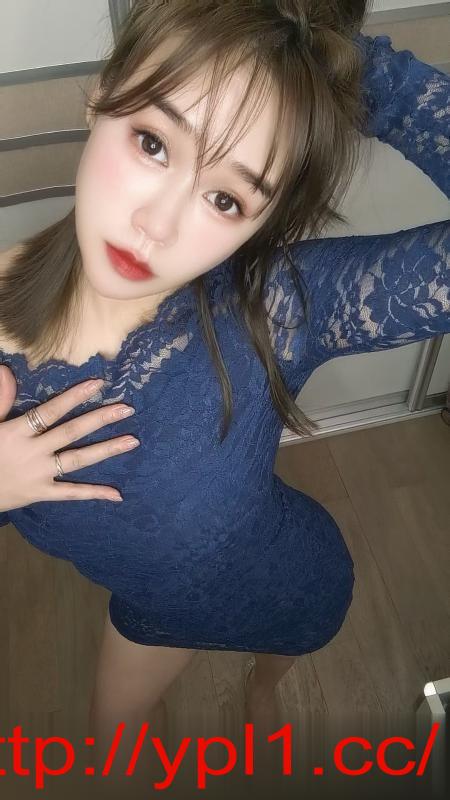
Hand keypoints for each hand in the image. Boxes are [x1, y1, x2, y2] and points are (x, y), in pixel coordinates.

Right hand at [0, 366, 139, 511]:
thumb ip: (0, 399)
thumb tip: (5, 369)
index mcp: (17, 431)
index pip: (51, 410)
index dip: (75, 396)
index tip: (98, 383)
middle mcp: (33, 451)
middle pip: (72, 431)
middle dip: (101, 419)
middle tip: (127, 408)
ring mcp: (40, 474)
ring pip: (78, 459)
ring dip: (106, 449)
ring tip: (132, 441)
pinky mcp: (42, 493)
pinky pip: (71, 494)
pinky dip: (94, 493)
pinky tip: (117, 494)